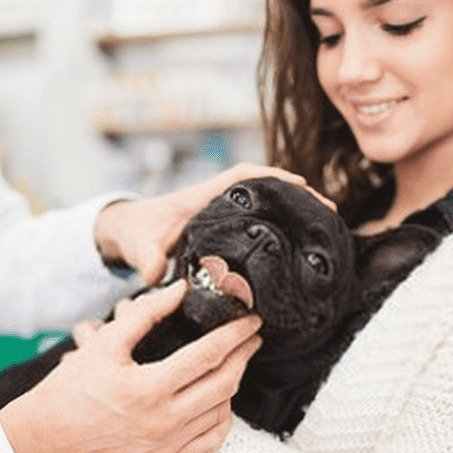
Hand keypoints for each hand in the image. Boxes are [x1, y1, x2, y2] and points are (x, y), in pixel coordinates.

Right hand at [0, 280, 262, 452]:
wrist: (50, 434)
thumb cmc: (72, 386)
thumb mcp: (106, 342)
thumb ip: (146, 314)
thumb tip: (180, 290)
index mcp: (148, 388)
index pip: (208, 356)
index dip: (234, 334)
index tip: (250, 320)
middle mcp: (162, 420)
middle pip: (224, 384)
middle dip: (244, 356)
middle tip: (252, 337)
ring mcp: (165, 444)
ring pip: (222, 413)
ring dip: (235, 384)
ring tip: (237, 362)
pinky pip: (210, 442)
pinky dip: (224, 419)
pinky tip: (221, 400)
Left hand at [94, 163, 336, 284]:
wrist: (124, 231)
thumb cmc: (133, 232)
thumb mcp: (137, 245)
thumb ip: (146, 258)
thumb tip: (156, 275)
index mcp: (199, 198)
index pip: (240, 177)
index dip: (270, 177)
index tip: (300, 183)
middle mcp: (215, 202)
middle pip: (263, 188)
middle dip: (296, 194)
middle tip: (328, 209)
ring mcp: (220, 215)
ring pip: (263, 206)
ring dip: (292, 210)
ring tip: (324, 225)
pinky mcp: (221, 231)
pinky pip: (256, 223)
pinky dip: (278, 227)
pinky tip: (298, 243)